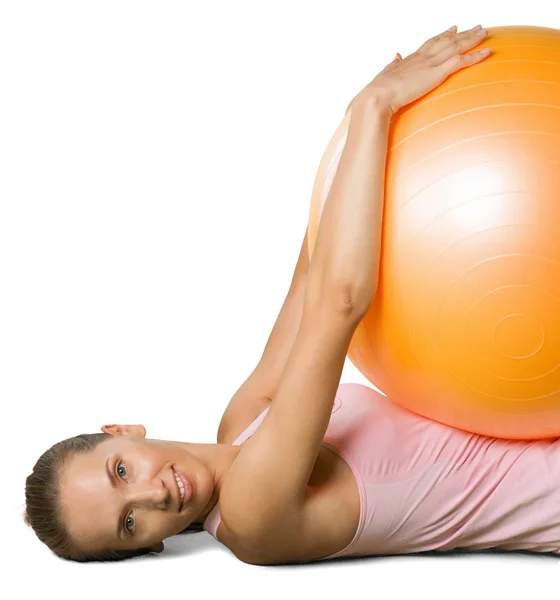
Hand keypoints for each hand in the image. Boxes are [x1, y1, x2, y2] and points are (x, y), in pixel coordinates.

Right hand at [347, 24, 489, 115]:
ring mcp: (430, 64)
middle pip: (447, 40)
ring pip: (456, 46)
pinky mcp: (436, 73)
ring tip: (485, 33)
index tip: (453, 28)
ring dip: (472, 39)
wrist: (378, 96)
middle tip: (477, 27)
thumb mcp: (385, 74)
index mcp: (411, 59)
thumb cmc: (378, 90)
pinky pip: (460, 61)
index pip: (431, 42)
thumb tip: (395, 56)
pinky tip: (486, 52)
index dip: (443, 35)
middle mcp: (423, 57)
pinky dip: (475, 56)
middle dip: (463, 33)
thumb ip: (392, 65)